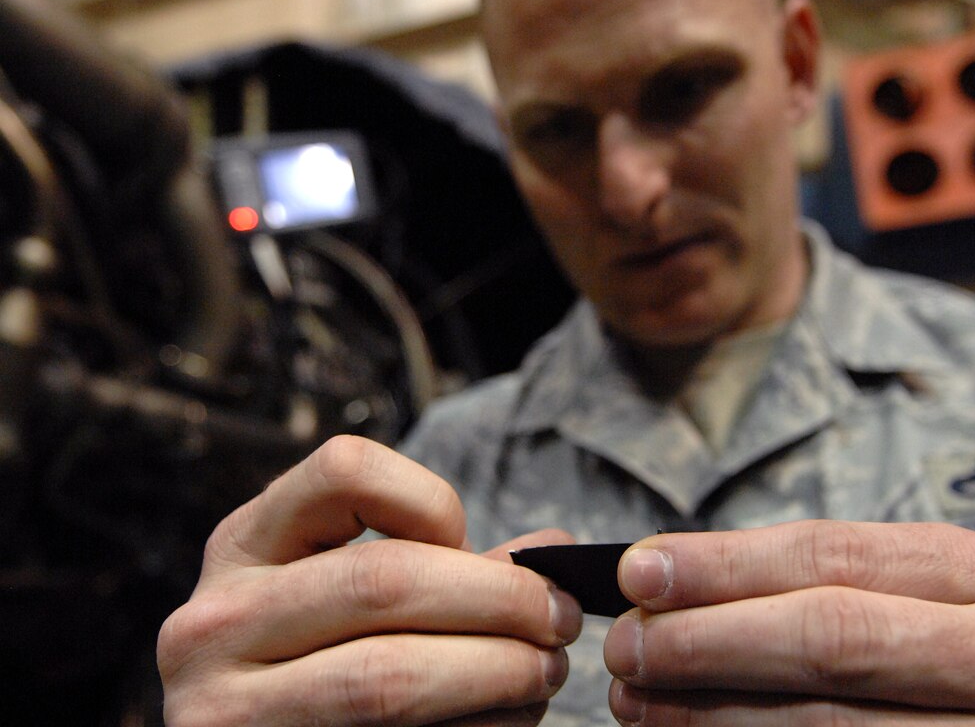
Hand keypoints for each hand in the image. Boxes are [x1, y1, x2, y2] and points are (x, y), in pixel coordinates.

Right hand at [157, 435, 582, 725]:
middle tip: (560, 617)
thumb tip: (556, 551)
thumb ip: (441, 566)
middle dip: (500, 598)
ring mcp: (227, 707)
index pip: (343, 470)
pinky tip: (508, 718)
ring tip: (546, 670)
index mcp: (243, 546)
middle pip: (384, 580)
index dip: (429, 498)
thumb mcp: (340, 595)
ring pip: (388, 678)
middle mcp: (216, 620)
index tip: (470, 538)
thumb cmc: (312, 661)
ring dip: (498, 672)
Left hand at [603, 520, 974, 724]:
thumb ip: (814, 588)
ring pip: (827, 723)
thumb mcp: (904, 599)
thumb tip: (669, 583)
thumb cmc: (949, 660)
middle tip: (625, 644)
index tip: (640, 570)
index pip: (829, 556)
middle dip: (708, 639)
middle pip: (828, 636)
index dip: (724, 564)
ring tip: (638, 698)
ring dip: (710, 711)